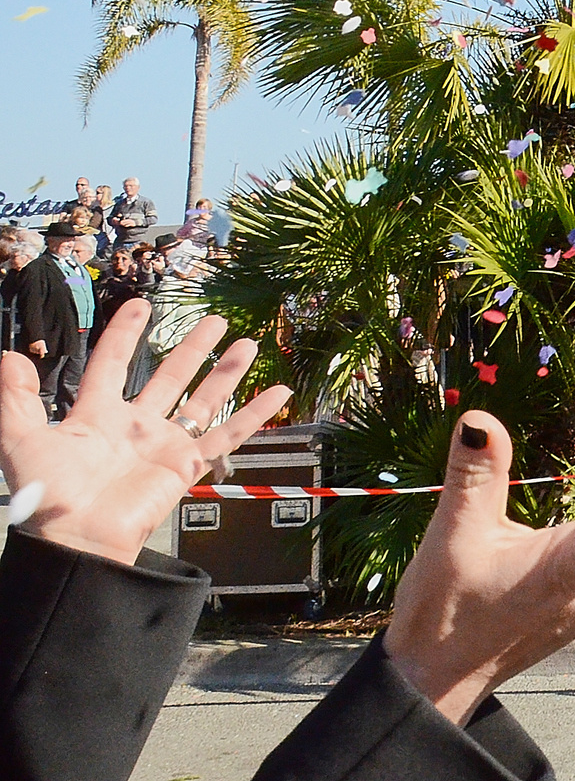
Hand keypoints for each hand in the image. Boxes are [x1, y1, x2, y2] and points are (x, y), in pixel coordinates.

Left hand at [0, 297, 291, 564]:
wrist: (77, 537)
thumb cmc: (48, 494)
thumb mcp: (20, 440)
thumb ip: (15, 399)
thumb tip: (8, 355)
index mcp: (96, 416)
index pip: (111, 364)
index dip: (124, 334)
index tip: (142, 306)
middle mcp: (135, 426)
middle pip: (169, 377)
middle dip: (192, 348)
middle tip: (214, 320)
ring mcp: (164, 445)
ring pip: (203, 400)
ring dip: (225, 372)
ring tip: (248, 343)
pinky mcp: (187, 465)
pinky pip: (227, 435)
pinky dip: (255, 415)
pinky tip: (278, 392)